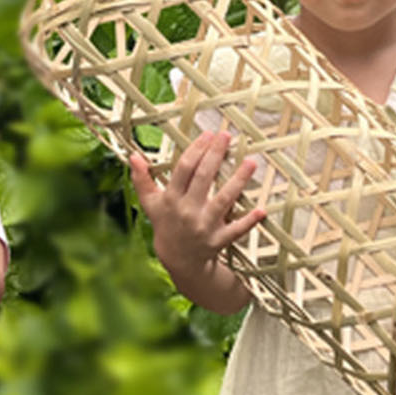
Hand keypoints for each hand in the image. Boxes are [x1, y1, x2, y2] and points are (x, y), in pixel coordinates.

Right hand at [127, 130, 264, 283]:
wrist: (179, 260)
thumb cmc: (166, 224)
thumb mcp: (150, 203)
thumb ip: (142, 180)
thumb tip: (133, 156)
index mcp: (171, 199)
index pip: (184, 169)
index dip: (196, 150)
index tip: (209, 134)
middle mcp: (187, 211)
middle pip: (204, 178)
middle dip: (216, 155)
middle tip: (227, 135)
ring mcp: (204, 227)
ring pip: (223, 200)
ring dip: (238, 181)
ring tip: (251, 162)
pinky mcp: (218, 241)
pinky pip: (236, 231)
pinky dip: (249, 221)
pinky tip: (262, 210)